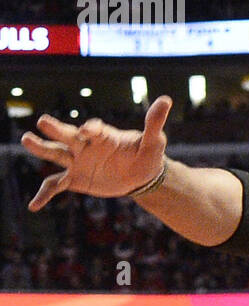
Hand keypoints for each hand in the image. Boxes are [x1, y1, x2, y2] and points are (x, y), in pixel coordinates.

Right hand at [20, 96, 172, 210]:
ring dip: (42, 148)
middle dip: (57, 130)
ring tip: (27, 139)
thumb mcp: (153, 141)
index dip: (92, 129)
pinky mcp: (75, 179)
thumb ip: (154, 123)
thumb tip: (165, 100)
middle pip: (68, 136)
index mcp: (104, 135)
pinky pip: (56, 185)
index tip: (88, 130)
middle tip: (43, 122)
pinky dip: (44, 194)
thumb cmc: (146, 154)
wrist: (140, 175)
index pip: (95, 130)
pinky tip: (34, 205)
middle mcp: (86, 146)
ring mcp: (78, 161)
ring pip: (56, 154)